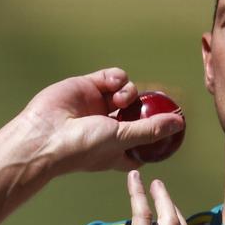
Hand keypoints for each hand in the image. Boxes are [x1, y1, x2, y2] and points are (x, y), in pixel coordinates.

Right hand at [18, 68, 184, 177]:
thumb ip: (151, 130)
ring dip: (129, 93)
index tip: (173, 126)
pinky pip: (112, 77)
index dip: (157, 133)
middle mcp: (109, 127)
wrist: (45, 134)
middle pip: (138, 113)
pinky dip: (116, 78)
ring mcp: (98, 106)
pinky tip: (111, 85)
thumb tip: (179, 123)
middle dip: (148, 107)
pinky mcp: (88, 86)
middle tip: (159, 103)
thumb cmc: (82, 147)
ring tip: (119, 101)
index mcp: (117, 148)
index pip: (143, 142)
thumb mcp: (122, 140)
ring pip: (128, 92)